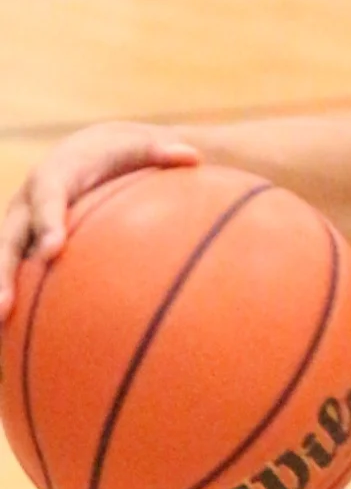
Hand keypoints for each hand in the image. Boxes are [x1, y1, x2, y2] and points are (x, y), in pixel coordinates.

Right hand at [0, 124, 198, 322]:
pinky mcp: (23, 246)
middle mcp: (27, 203)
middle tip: (5, 305)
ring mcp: (21, 227)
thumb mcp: (140, 147)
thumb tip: (193, 156)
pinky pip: (12, 273)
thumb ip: (162, 152)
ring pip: (3, 259)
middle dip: (3, 270)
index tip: (55, 249)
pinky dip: (10, 299)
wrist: (88, 152)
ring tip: (0, 326)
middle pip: (9, 237)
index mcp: (54, 176)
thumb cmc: (120, 155)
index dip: (47, 222)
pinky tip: (10, 340)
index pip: (47, 197)